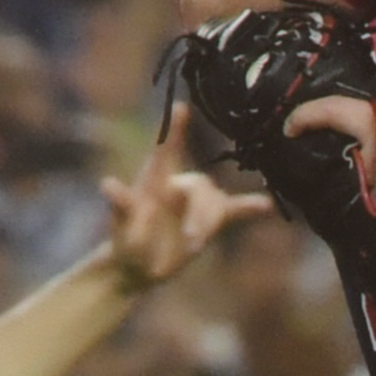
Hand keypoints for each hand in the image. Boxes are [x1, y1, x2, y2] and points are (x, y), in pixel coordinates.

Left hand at [102, 135, 266, 290]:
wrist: (138, 267)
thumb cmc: (125, 244)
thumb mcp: (120, 227)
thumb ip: (122, 206)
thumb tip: (108, 184)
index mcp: (154, 181)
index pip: (166, 150)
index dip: (175, 129)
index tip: (183, 108)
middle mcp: (178, 186)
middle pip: (198, 187)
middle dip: (198, 213)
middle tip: (190, 241)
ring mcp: (196, 204)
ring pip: (215, 202)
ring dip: (208, 222)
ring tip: (194, 245)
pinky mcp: (210, 222)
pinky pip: (235, 210)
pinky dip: (250, 207)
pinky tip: (267, 205)